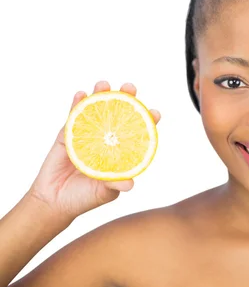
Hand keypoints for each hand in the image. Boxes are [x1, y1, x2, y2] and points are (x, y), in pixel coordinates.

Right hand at [27, 81, 160, 220]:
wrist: (54, 202)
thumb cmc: (84, 197)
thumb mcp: (104, 193)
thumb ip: (115, 185)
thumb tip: (130, 184)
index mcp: (121, 151)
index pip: (138, 132)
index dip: (147, 120)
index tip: (155, 113)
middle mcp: (107, 139)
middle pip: (119, 114)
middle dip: (126, 98)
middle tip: (130, 87)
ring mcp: (88, 134)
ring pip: (96, 110)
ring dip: (101, 94)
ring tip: (104, 84)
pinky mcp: (67, 135)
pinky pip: (73, 116)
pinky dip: (77, 103)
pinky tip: (81, 93)